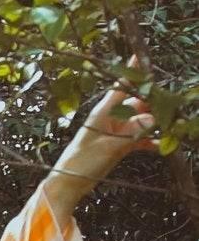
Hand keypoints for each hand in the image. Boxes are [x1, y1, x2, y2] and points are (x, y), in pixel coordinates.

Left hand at [44, 54, 158, 215]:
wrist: (68, 184)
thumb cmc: (81, 162)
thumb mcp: (109, 147)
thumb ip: (132, 133)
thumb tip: (153, 119)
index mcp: (103, 112)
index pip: (121, 86)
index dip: (132, 72)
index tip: (142, 56)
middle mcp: (111, 118)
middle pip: (137, 103)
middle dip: (153, 104)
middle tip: (170, 107)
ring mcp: (116, 132)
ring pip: (141, 121)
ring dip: (154, 124)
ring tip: (170, 126)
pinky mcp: (119, 145)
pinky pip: (138, 139)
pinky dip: (149, 141)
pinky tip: (161, 144)